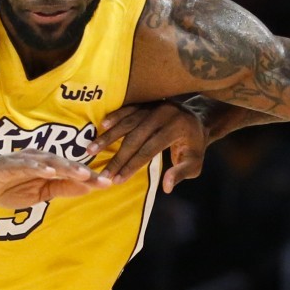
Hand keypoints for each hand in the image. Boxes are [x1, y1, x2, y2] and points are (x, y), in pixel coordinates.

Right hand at [0, 150, 111, 207]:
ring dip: (66, 167)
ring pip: (48, 160)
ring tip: (81, 174)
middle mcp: (39, 158)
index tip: (109, 183)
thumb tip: (88, 188)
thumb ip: (61, 189)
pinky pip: (25, 163)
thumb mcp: (39, 194)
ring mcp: (24, 159)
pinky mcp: (8, 162)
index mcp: (48, 166)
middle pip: (65, 163)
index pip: (72, 171)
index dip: (90, 176)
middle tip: (100, 179)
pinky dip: (38, 167)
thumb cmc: (9, 187)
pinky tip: (49, 172)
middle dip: (83, 171)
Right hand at [87, 101, 205, 192]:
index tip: (117, 180)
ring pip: (127, 122)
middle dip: (117, 158)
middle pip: (135, 138)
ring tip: (91, 150)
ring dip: (108, 137)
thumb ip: (181, 173)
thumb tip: (166, 187)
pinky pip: (128, 109)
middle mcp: (163, 114)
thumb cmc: (194, 144)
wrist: (198, 117)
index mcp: (175, 129)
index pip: (149, 150)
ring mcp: (154, 106)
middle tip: (102, 174)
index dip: (132, 166)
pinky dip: (114, 117)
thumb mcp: (195, 161)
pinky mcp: (147, 102)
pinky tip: (101, 126)